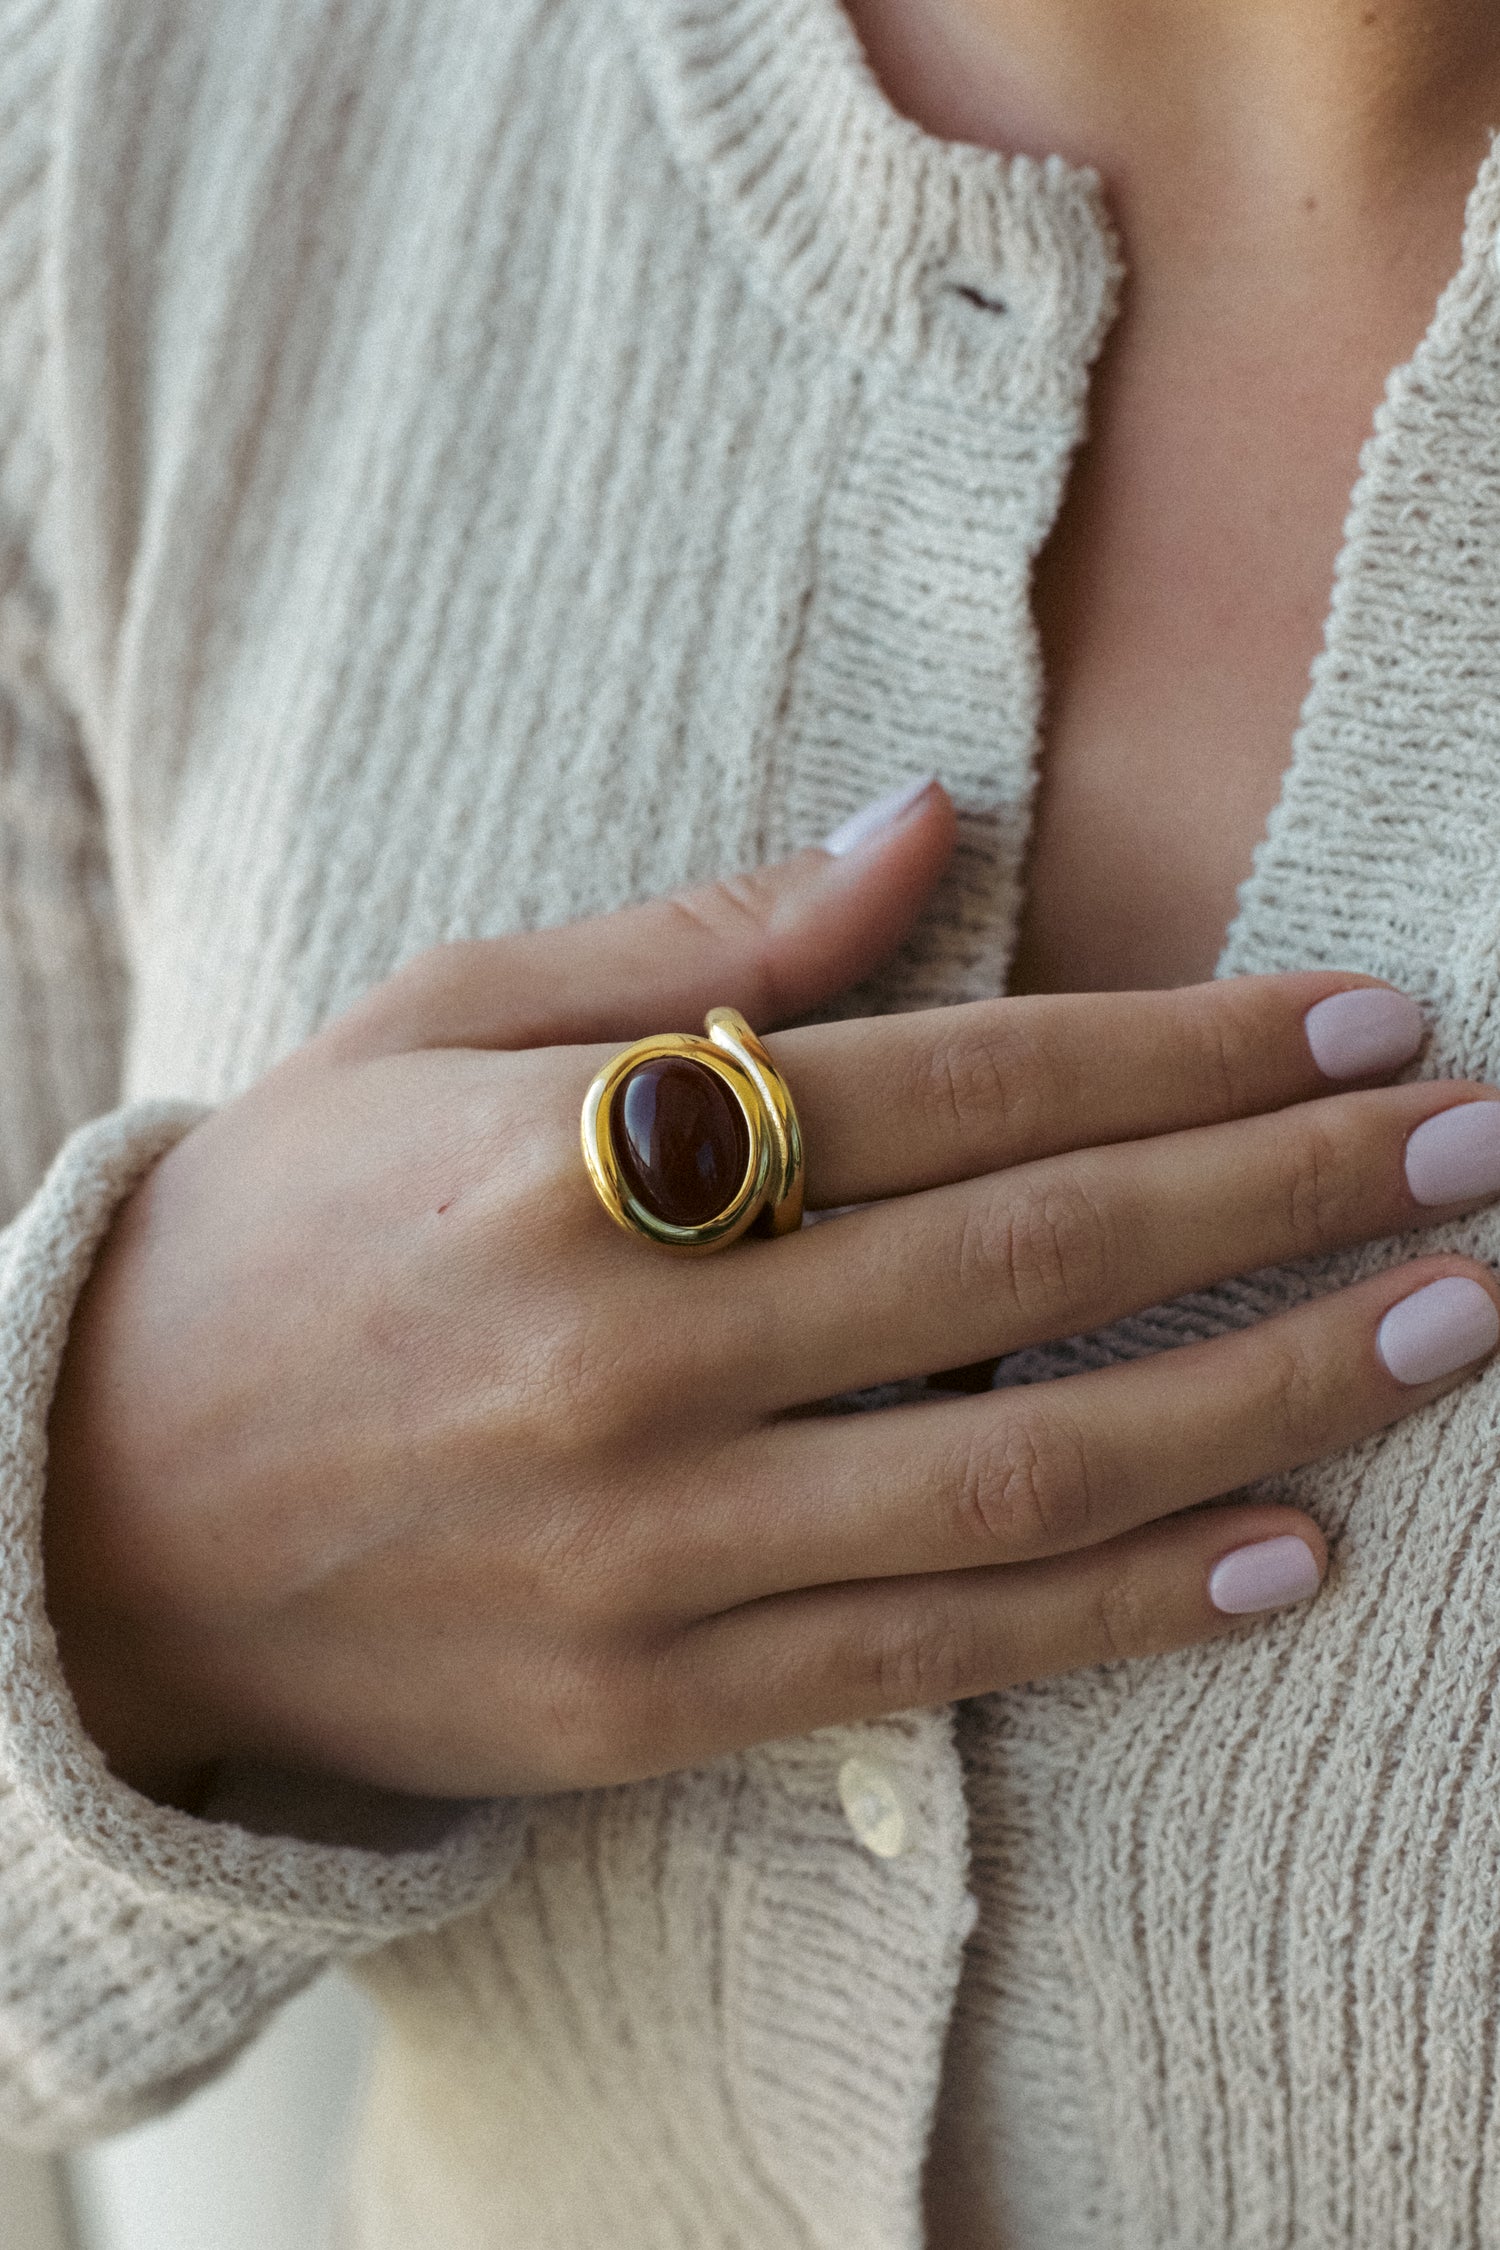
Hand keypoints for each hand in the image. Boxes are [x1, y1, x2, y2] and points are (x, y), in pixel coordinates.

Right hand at [42, 783, 1499, 1803]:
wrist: (99, 1514)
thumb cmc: (278, 1230)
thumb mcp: (435, 1023)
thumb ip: (695, 944)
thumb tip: (929, 826)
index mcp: (578, 1154)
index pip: (960, 1083)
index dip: (1187, 1048)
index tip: (1365, 1021)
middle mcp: (631, 1356)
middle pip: (1035, 1259)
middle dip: (1284, 1193)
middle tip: (1477, 1144)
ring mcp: (646, 1553)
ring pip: (1023, 1466)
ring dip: (1267, 1391)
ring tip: (1446, 1323)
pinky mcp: (645, 1706)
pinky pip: (932, 1652)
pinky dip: (1122, 1605)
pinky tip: (1286, 1547)